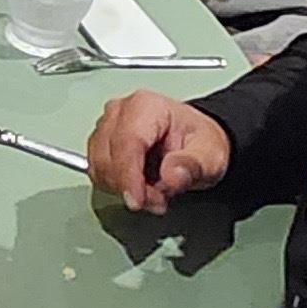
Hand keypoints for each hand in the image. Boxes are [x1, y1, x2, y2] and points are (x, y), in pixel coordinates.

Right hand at [87, 90, 228, 211]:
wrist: (192, 143)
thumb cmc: (197, 143)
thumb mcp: (209, 156)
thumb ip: (192, 166)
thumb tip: (172, 175)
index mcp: (146, 106)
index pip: (126, 142)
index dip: (128, 176)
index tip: (137, 200)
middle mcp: (120, 112)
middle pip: (109, 158)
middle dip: (131, 187)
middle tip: (159, 199)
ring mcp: (105, 127)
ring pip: (99, 168)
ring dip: (123, 189)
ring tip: (153, 192)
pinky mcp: (98, 144)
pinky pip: (97, 173)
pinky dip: (116, 187)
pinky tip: (137, 186)